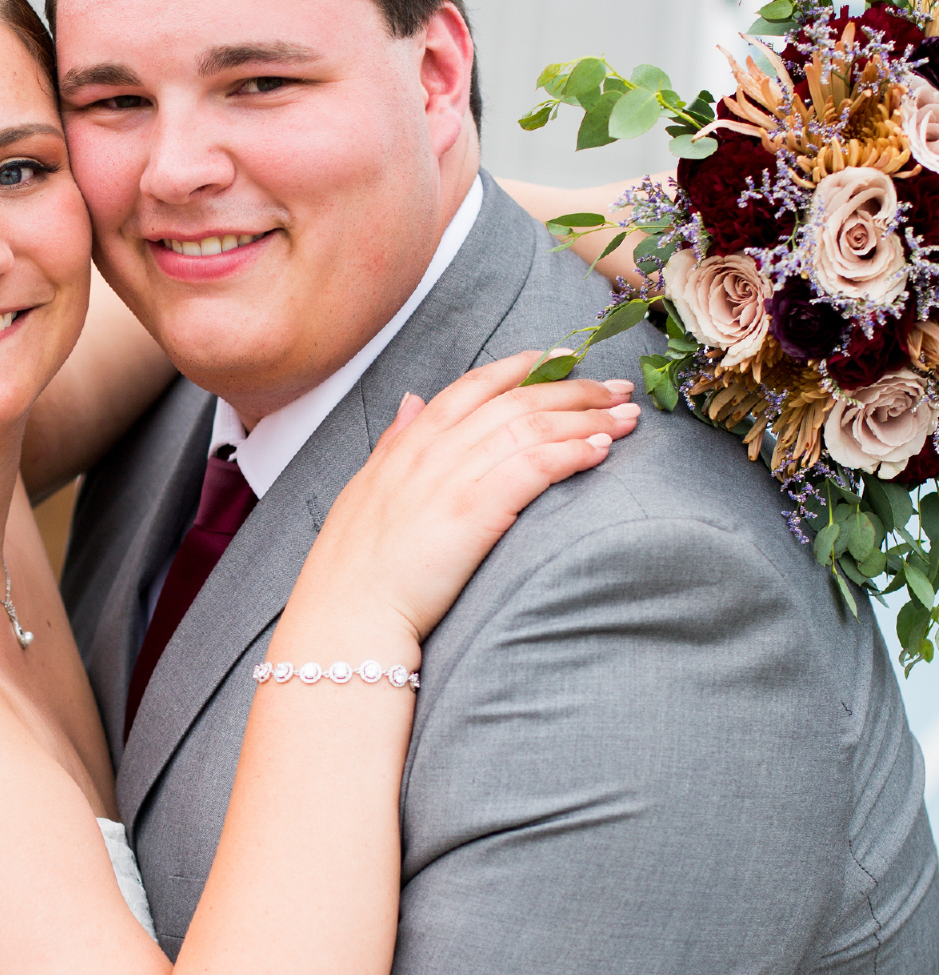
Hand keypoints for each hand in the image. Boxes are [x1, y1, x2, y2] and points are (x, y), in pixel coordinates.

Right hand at [299, 353, 638, 651]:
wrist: (348, 615)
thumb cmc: (355, 565)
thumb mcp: (366, 487)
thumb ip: (395, 441)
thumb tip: (412, 400)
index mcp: (410, 441)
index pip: (476, 384)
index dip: (524, 367)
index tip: (564, 359)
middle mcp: (434, 449)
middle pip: (518, 400)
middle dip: (575, 390)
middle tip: (618, 391)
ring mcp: (453, 478)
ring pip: (533, 427)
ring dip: (587, 419)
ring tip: (626, 421)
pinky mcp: (475, 511)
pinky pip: (534, 467)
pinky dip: (571, 454)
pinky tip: (600, 452)